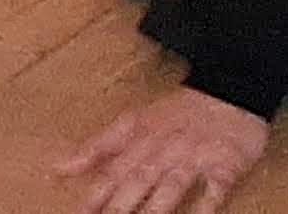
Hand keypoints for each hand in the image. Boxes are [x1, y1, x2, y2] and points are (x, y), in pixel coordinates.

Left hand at [57, 88, 266, 213]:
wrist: (232, 86)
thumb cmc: (178, 112)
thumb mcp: (134, 122)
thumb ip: (97, 148)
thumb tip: (56, 168)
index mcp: (142, 140)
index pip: (114, 172)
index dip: (96, 195)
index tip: (81, 212)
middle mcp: (165, 151)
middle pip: (139, 182)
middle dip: (120, 208)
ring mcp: (196, 158)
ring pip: (173, 186)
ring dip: (157, 209)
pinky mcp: (226, 165)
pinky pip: (216, 187)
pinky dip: (207, 203)